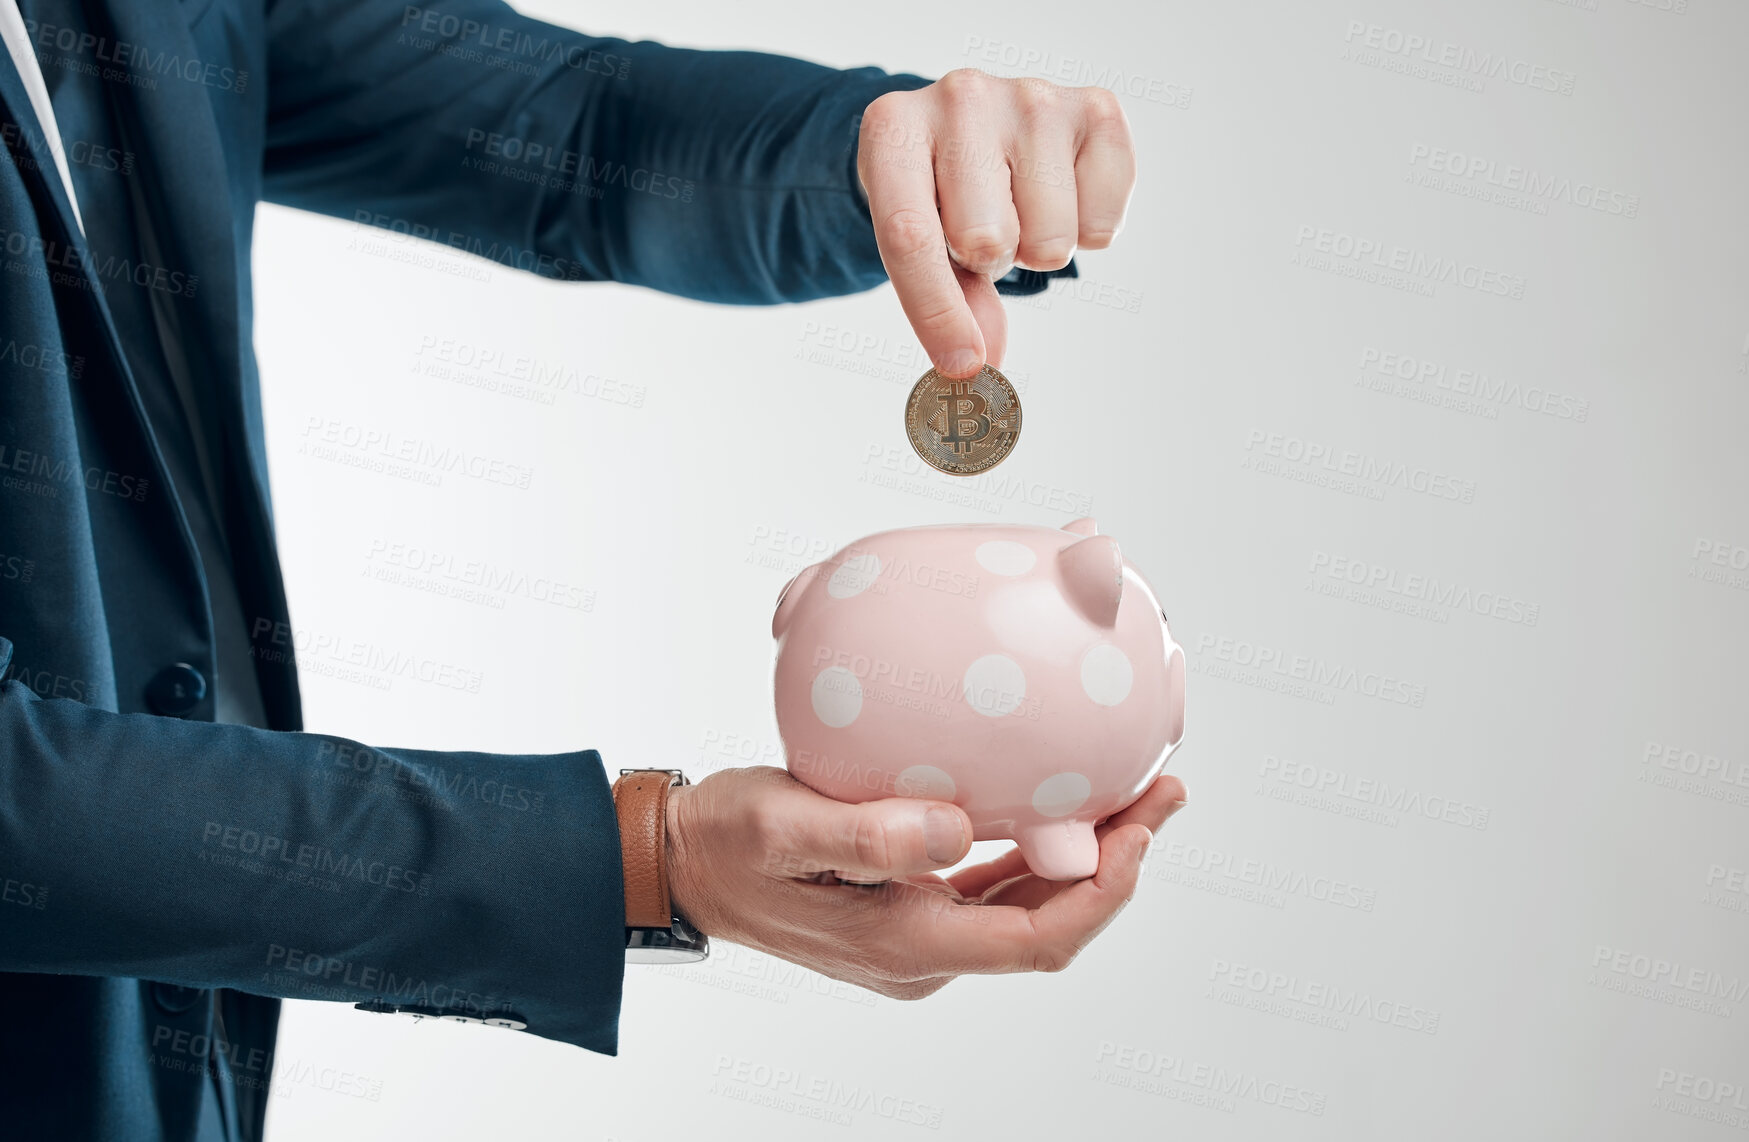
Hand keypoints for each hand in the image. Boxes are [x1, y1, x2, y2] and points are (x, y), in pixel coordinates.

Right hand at [664, 766, 1185, 999]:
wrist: (685, 864)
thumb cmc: (728, 843)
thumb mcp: (784, 827)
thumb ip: (867, 835)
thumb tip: (954, 830)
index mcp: (905, 940)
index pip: (1039, 938)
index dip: (1105, 889)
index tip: (1142, 826)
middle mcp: (924, 949)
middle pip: (1051, 923)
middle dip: (1116, 862)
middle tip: (1160, 790)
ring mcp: (920, 931)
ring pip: (1030, 906)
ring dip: (1086, 856)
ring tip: (1130, 791)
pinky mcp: (912, 902)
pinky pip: (996, 887)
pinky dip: (1039, 849)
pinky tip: (1056, 801)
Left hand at [856, 69, 1137, 378]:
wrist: (974, 123)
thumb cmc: (939, 189)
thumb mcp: (920, 238)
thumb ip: (947, 301)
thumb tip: (982, 363)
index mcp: (894, 129)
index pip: (910, 234)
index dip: (935, 311)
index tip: (960, 364)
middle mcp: (960, 96)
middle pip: (986, 239)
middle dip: (989, 259)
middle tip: (983, 233)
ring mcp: (1032, 96)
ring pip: (1051, 238)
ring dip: (1039, 245)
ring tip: (1022, 209)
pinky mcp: (1097, 107)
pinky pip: (1104, 222)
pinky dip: (1089, 230)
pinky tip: (1064, 194)